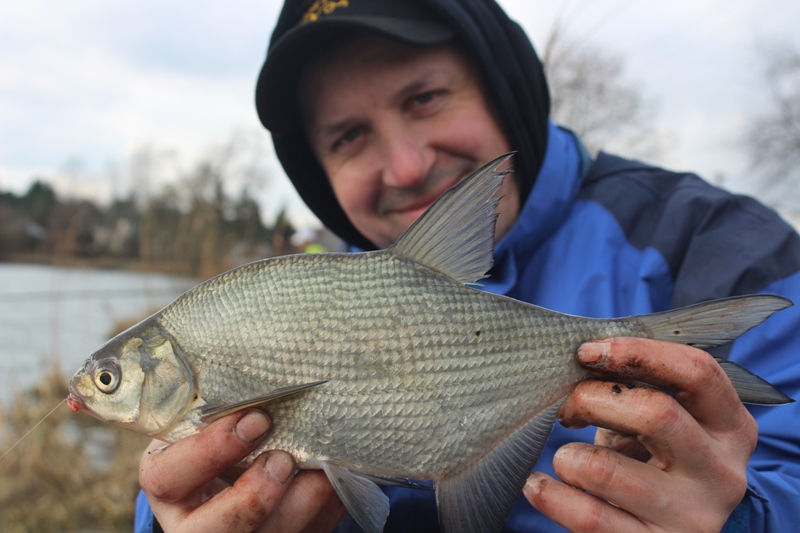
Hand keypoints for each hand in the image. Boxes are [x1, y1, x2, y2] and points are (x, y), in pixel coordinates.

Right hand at [139, 409, 345, 532]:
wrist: (235, 463)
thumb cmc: (220, 433)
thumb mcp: (206, 420)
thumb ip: (222, 407)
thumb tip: (269, 371)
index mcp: (169, 483)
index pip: (168, 477)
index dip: (211, 450)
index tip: (257, 418)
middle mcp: (194, 523)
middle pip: (212, 531)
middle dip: (254, 498)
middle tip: (284, 460)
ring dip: (302, 504)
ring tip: (322, 468)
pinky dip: (328, 508)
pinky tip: (337, 478)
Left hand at [523, 338, 757, 531]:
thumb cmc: (656, 462)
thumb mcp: (662, 424)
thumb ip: (635, 390)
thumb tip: (578, 362)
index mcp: (729, 426)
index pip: (697, 372)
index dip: (637, 353)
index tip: (587, 352)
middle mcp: (720, 472)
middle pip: (655, 413)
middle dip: (592, 398)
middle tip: (567, 408)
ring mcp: (692, 516)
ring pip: (607, 470)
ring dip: (568, 456)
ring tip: (564, 459)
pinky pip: (589, 517)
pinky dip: (551, 495)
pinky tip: (539, 486)